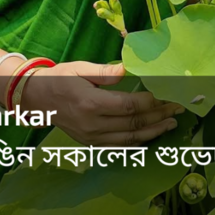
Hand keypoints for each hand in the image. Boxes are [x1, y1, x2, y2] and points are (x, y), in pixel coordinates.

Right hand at [23, 61, 182, 145]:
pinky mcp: (90, 144)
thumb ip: (106, 72)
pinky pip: (119, 146)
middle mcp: (93, 125)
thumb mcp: (81, 68)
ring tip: (171, 123)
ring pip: (129, 139)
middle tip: (178, 108)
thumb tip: (130, 69)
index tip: (167, 94)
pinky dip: (138, 141)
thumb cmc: (60, 78)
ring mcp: (91, 137)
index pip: (129, 106)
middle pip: (133, 124)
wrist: (37, 99)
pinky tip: (151, 134)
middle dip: (159, 116)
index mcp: (91, 103)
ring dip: (153, 132)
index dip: (151, 102)